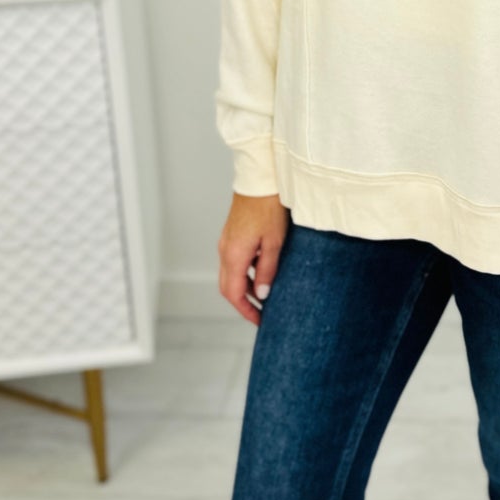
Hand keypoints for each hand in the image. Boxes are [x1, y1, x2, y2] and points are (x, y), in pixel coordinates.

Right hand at [217, 192, 286, 325]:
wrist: (260, 179)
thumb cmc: (269, 208)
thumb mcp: (274, 242)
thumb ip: (267, 270)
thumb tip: (262, 294)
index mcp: (233, 255)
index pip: (233, 293)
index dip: (246, 310)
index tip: (260, 321)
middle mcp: (225, 250)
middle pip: (228, 286)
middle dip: (243, 302)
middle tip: (262, 313)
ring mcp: (226, 242)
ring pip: (230, 274)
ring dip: (244, 287)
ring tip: (265, 295)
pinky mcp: (232, 235)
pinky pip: (234, 261)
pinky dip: (244, 273)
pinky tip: (262, 271)